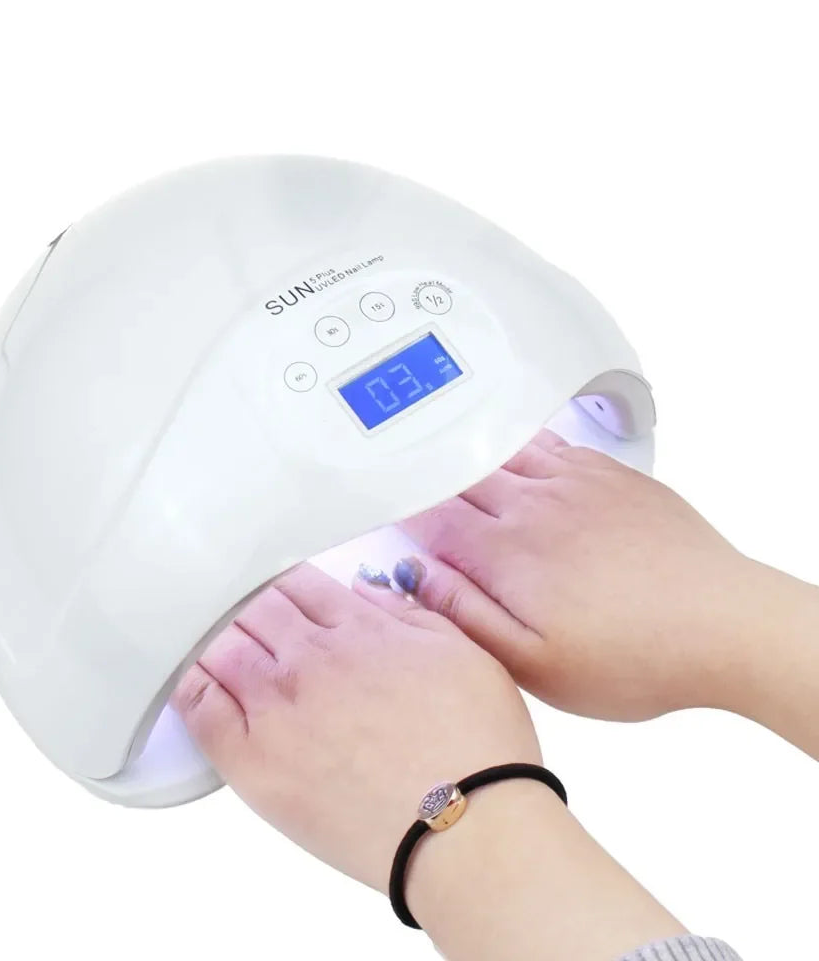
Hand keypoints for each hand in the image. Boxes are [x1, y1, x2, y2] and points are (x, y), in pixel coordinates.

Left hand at [170, 563, 539, 893]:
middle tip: (228, 601)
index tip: (269, 583)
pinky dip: (187, 682)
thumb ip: (407, 613)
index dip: (280, 579)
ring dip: (210, 631)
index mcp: (358, 628)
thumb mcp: (463, 654)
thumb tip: (364, 588)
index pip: (297, 581)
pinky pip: (200, 707)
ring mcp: (276, 707)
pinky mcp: (252, 761)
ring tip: (194, 627)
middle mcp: (309, 658)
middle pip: (254, 607)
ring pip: (220, 645)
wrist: (467, 833)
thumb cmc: (478, 749)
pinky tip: (183, 673)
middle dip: (243, 599)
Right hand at [394, 431, 818, 751]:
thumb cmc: (636, 656)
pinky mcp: (610, 474)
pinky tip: (511, 451)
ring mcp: (574, 483)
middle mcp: (534, 506)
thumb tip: (416, 577)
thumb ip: (465, 614)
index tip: (383, 512)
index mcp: (506, 551)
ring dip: (464, 457)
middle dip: (425, 481)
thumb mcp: (535, 664)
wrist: (723, 626)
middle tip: (405, 482)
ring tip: (442, 457)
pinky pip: (548, 442)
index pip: (431, 516)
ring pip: (497, 454)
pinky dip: (517, 443)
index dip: (399, 512)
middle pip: (458, 478)